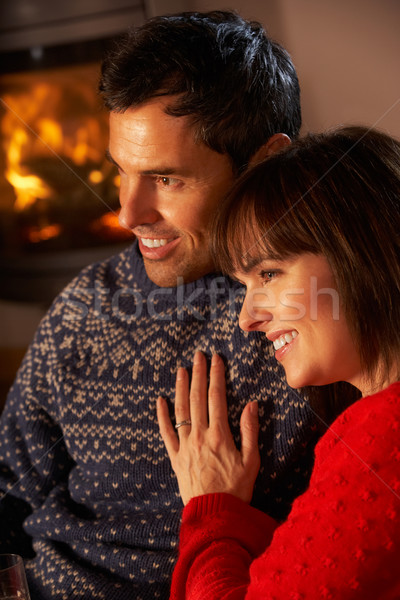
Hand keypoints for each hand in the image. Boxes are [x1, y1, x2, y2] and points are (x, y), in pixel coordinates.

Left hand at [157, 351, 259, 504]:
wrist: (215, 515)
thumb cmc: (237, 489)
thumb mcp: (251, 460)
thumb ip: (250, 430)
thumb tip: (252, 404)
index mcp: (219, 435)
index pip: (217, 397)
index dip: (217, 375)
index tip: (217, 359)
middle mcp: (199, 436)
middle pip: (197, 398)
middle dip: (198, 374)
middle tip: (198, 355)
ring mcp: (184, 446)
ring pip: (180, 410)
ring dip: (181, 388)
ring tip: (182, 369)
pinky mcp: (175, 457)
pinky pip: (166, 432)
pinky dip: (162, 415)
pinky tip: (160, 400)